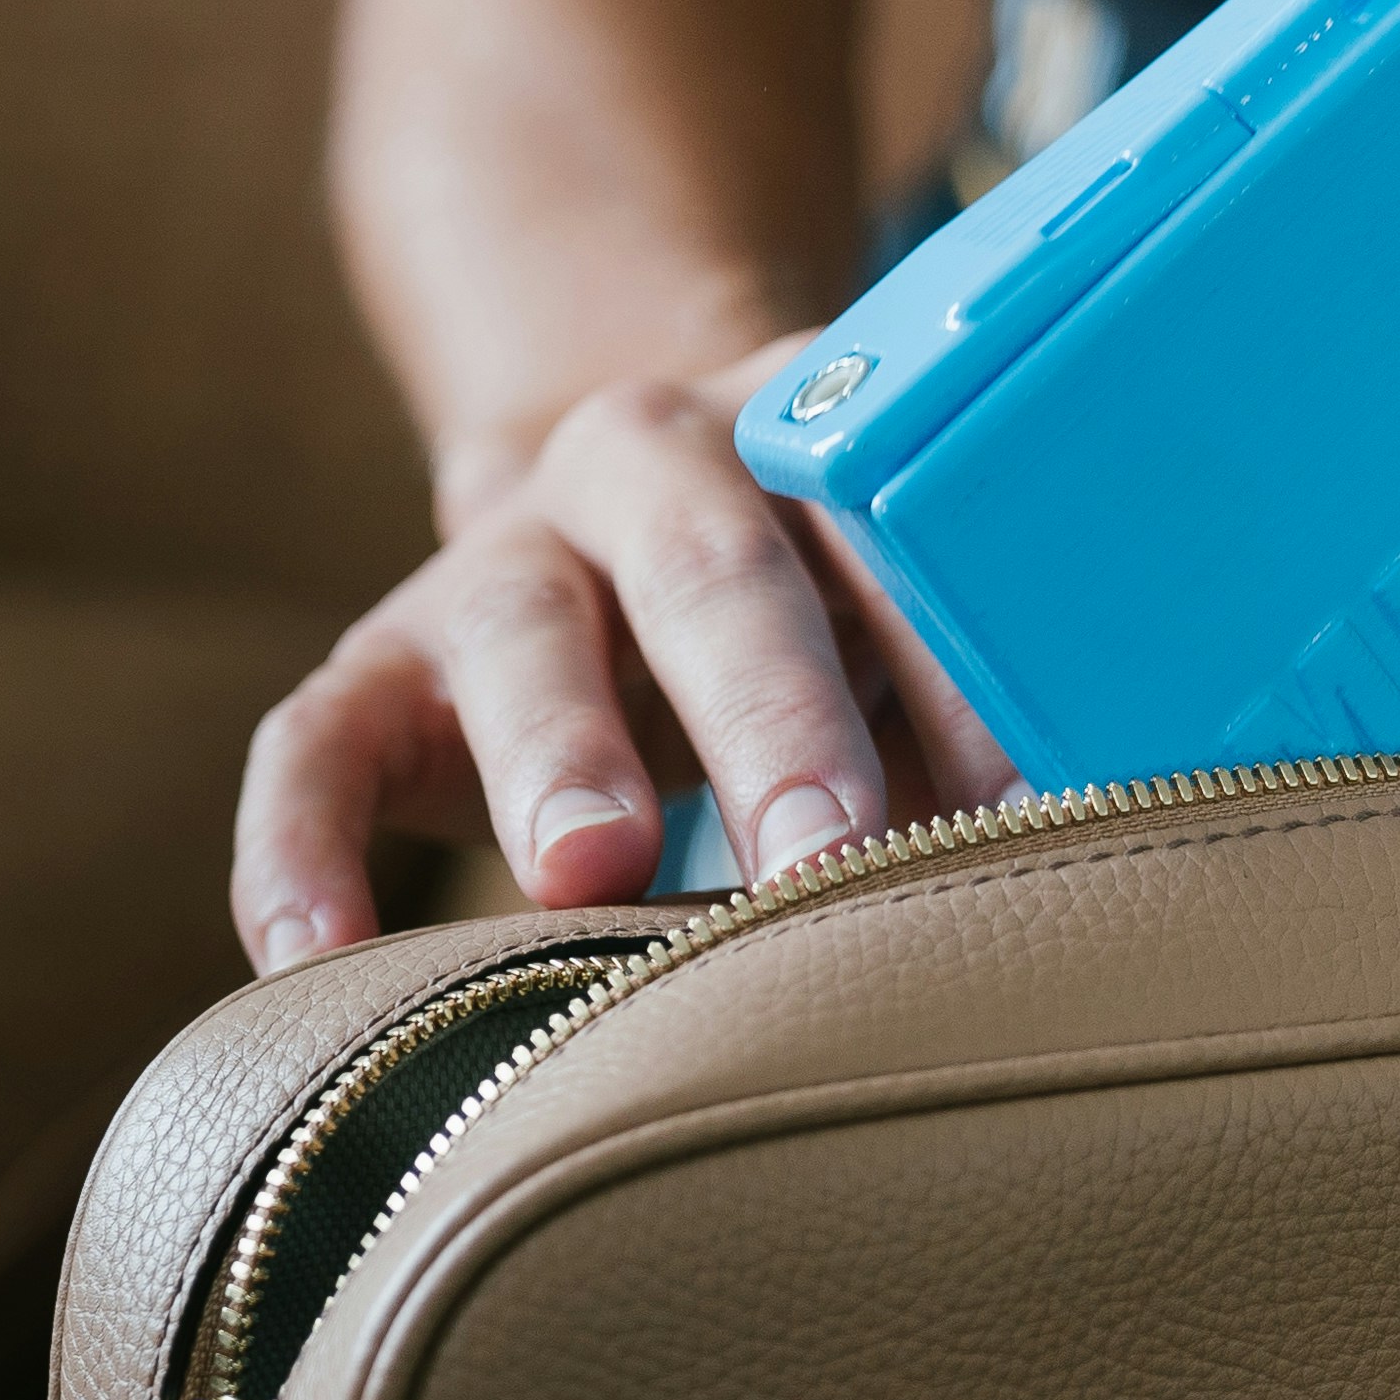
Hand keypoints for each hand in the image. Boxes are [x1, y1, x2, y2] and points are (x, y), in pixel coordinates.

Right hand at [229, 337, 1018, 973]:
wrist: (629, 506)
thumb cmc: (823, 615)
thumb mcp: (906, 623)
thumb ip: (985, 711)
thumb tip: (1099, 854)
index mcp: (820, 440)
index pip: (905, 539)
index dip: (967, 672)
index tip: (1031, 803)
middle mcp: (652, 466)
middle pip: (716, 574)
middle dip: (775, 719)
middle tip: (829, 850)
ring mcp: (503, 561)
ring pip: (519, 637)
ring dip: (560, 754)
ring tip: (590, 869)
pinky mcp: (379, 668)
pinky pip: (316, 746)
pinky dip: (301, 850)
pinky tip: (314, 959)